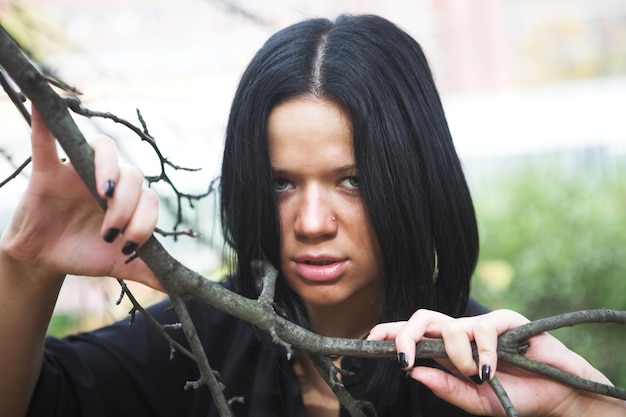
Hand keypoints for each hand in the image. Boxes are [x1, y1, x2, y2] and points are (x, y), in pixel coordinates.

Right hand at [0, 107, 160, 288]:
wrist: (46, 259)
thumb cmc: (86, 253)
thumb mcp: (119, 264)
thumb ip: (148, 270)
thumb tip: (183, 289)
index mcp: (129, 199)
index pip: (150, 198)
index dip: (145, 220)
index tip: (130, 245)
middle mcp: (108, 180)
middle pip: (132, 174)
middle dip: (128, 205)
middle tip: (113, 231)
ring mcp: (79, 171)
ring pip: (104, 151)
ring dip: (108, 170)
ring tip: (104, 194)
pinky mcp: (49, 171)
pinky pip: (47, 140)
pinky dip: (47, 122)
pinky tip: (42, 104)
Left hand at [368, 309, 624, 416]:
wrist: (558, 396)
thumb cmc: (516, 397)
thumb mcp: (475, 400)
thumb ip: (446, 387)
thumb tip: (414, 372)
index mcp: (449, 353)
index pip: (415, 336)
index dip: (391, 332)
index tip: (369, 339)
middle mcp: (461, 335)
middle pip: (423, 318)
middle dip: (405, 334)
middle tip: (403, 358)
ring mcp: (481, 326)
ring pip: (450, 326)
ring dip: (457, 356)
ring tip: (477, 376)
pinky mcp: (505, 320)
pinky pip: (483, 329)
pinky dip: (483, 352)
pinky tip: (492, 369)